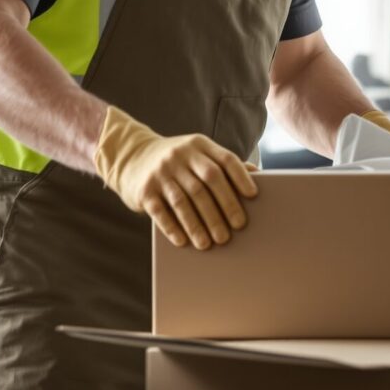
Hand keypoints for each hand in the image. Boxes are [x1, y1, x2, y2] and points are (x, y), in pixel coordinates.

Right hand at [92, 106, 256, 249]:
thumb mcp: (198, 155)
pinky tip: (183, 242)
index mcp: (199, 146)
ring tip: (210, 243)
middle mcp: (180, 156)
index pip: (225, 160)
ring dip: (198, 224)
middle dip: (224, 206)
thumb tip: (258, 174)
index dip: (240, 177)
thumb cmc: (177, 162)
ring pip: (184, 200)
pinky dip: (173, 228)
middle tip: (236, 229)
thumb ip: (223, 164)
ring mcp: (161, 172)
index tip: (253, 196)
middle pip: (207, 182)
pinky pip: (160, 211)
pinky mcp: (144, 189)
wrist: (131, 156)